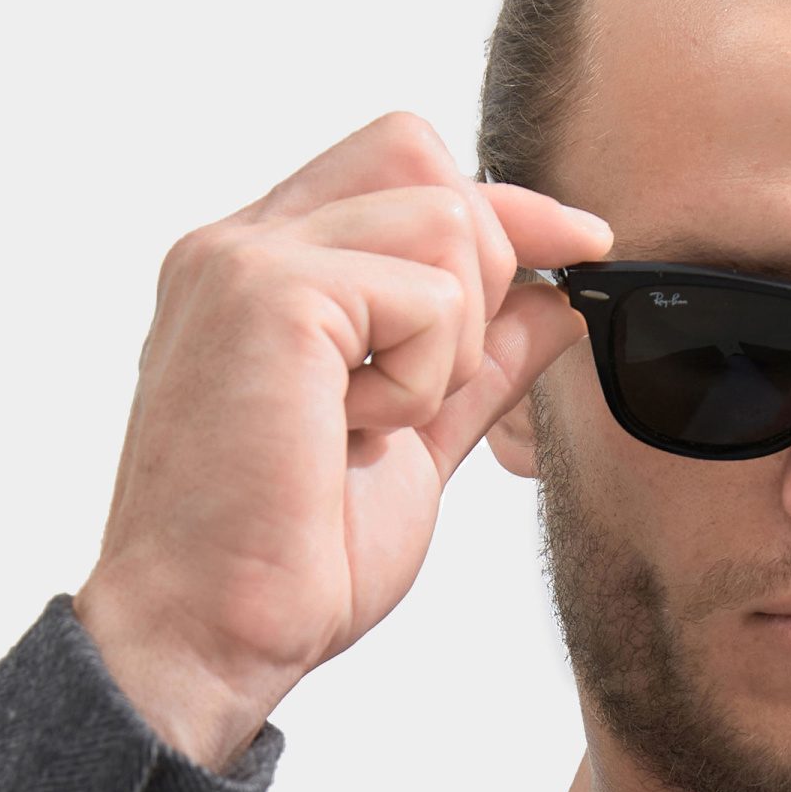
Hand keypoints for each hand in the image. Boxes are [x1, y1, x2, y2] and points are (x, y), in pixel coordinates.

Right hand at [75, 113, 609, 767]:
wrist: (211, 635)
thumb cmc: (287, 561)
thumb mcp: (412, 445)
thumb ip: (475, 367)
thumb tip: (556, 302)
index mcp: (263, 271)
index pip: (399, 161)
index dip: (502, 205)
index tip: (579, 245)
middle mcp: (242, 245)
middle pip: (424, 156)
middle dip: (481, 269)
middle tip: (431, 390)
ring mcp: (249, 261)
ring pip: (444, 219)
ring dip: (449, 344)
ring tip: (373, 425)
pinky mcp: (273, 296)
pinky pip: (430, 296)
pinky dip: (423, 382)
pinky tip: (354, 439)